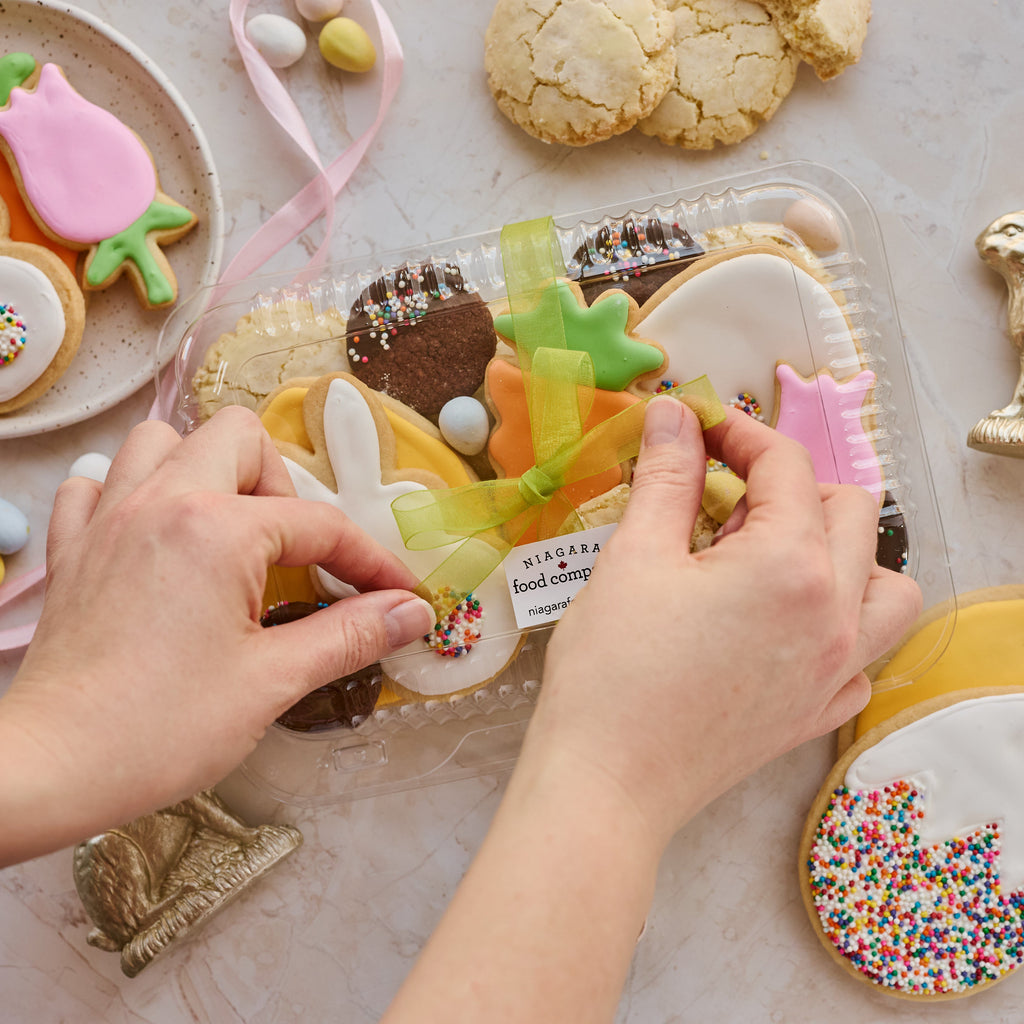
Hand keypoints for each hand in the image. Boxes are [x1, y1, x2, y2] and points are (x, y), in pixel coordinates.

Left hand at [0, 406, 433, 863]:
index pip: (320, 525)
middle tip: (296, 552)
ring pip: (161, 442)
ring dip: (205, 469)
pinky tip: (153, 535)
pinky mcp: (73, 549)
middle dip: (283, 485)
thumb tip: (412, 613)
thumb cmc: (160, 729)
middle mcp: (160, 503)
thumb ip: (350, 635)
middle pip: (239, 437)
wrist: (49, 768)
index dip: (370, 560)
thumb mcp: (273, 682)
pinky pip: (96, 482)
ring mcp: (108, 520)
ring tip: (229, 529)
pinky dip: (130, 491)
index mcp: (217, 531)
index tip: (397, 594)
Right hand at [524, 397, 922, 847]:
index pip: (786, 466)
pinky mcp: (819, 712)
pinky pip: (864, 651)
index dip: (738, 434)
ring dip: (842, 550)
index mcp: (790, 565)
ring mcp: (836, 670)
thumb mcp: (633, 557)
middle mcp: (834, 614)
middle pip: (850, 510)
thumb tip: (673, 415)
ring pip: (885, 585)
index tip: (697, 429)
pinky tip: (781, 624)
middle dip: (790, 484)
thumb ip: (666, 476)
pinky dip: (839, 621)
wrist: (607, 784)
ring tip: (775, 555)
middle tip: (722, 495)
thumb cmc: (612, 671)